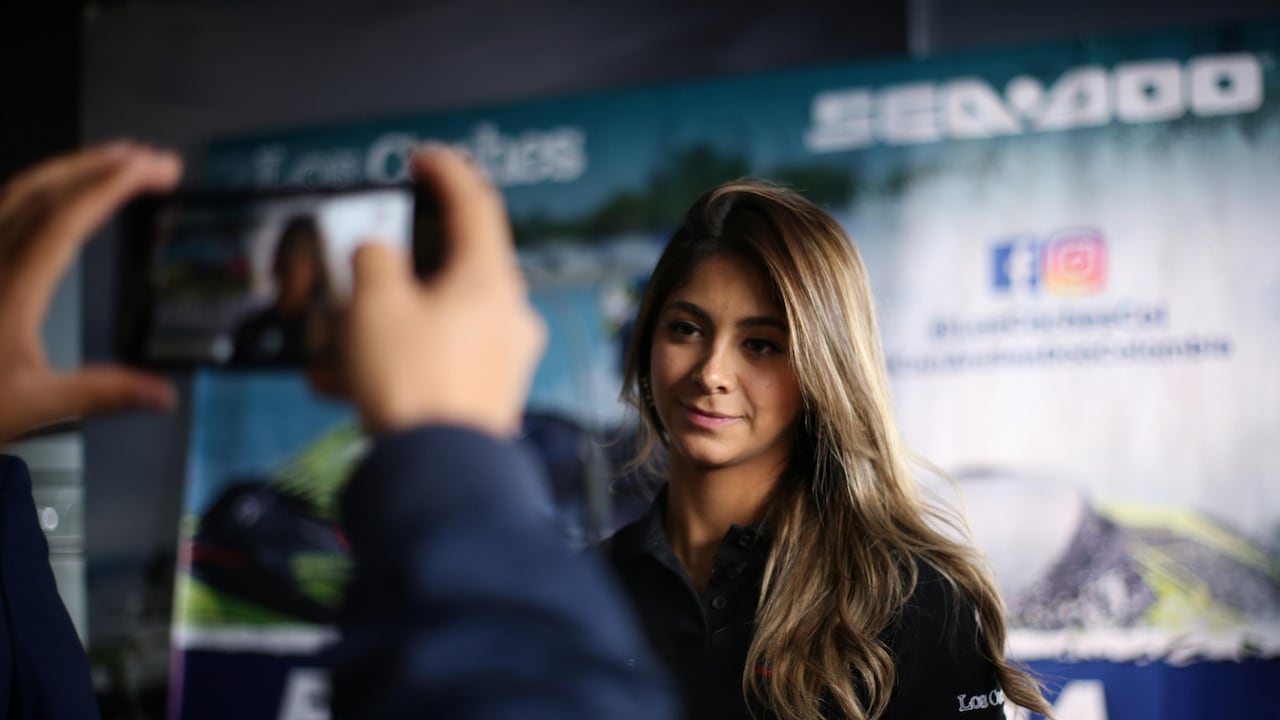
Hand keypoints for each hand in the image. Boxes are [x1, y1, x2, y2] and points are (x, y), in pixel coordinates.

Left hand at [0, 143, 180, 443]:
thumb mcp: (32, 406)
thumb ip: (101, 393)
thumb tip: (164, 395)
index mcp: (9, 290)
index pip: (67, 218)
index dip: (112, 185)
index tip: (153, 168)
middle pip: (42, 190)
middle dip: (100, 165)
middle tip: (149, 158)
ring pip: (17, 192)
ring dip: (69, 170)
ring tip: (112, 163)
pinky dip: (35, 190)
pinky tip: (49, 196)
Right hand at [345, 145, 545, 436]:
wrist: (439, 475)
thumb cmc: (413, 382)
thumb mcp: (374, 305)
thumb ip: (372, 261)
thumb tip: (378, 255)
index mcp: (490, 278)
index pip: (476, 203)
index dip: (446, 172)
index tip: (420, 159)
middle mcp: (508, 313)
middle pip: (454, 267)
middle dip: (400, 266)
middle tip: (365, 264)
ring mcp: (503, 356)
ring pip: (437, 319)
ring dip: (385, 322)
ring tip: (333, 340)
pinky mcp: (488, 395)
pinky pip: (437, 361)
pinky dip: (394, 360)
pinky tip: (341, 381)